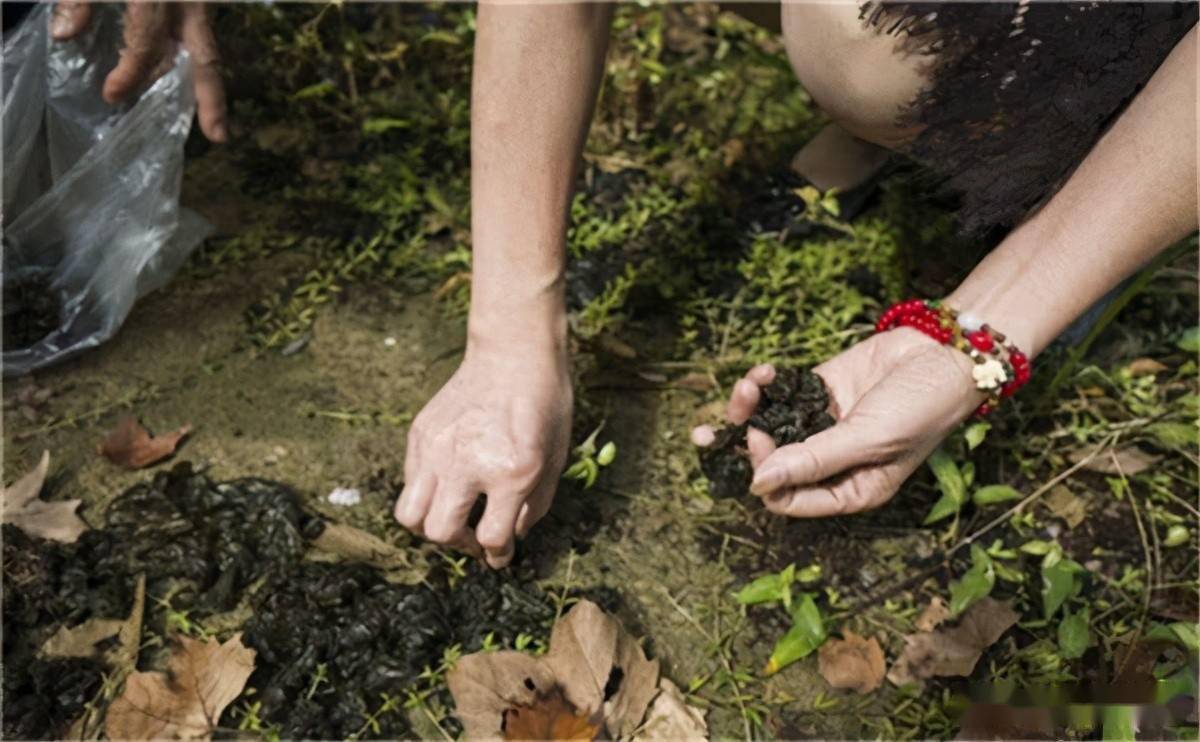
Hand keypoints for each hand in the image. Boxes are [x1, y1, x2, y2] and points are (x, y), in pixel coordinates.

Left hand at [51, 0, 226, 141]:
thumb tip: (66, 36)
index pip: (147, 40)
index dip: (130, 71)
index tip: (112, 94)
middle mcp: (188, 1)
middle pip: (204, 57)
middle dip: (212, 98)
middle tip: (219, 137)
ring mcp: (198, 1)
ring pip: (204, 49)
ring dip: (203, 85)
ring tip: (210, 122)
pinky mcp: (198, 1)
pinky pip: (199, 35)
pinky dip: (193, 60)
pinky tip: (184, 81)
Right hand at [394, 344, 571, 567]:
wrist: (514, 353)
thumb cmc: (544, 404)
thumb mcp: (554, 459)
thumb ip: (534, 505)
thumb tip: (514, 535)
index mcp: (511, 472)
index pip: (491, 537)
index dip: (499, 554)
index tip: (500, 555)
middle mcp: (466, 464)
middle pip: (441, 533)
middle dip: (461, 544)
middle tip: (475, 535)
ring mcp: (436, 449)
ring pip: (410, 515)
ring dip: (432, 525)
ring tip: (454, 514)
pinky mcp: (420, 434)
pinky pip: (410, 482)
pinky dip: (426, 493)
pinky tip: (449, 481)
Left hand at [692, 328, 983, 516]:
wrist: (944, 352)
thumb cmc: (921, 407)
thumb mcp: (869, 439)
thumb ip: (814, 461)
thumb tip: (758, 484)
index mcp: (847, 491)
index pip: (786, 498)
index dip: (765, 473)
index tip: (760, 437)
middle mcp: (829, 464)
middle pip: (768, 463)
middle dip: (746, 438)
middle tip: (746, 405)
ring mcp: (820, 426)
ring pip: (767, 427)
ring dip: (748, 407)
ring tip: (750, 383)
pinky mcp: (816, 391)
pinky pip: (777, 395)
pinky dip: (765, 384)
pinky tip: (766, 371)